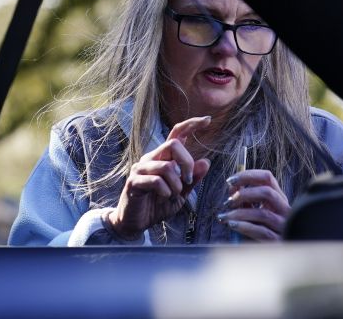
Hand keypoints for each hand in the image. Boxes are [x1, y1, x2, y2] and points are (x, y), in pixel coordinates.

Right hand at [105, 116, 211, 239]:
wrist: (137, 223)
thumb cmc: (158, 206)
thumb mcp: (182, 193)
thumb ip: (193, 179)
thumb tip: (206, 162)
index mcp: (164, 157)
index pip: (177, 133)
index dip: (192, 124)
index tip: (208, 120)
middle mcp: (152, 158)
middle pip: (174, 144)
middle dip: (187, 163)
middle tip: (188, 181)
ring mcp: (141, 168)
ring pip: (167, 166)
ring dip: (177, 185)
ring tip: (173, 195)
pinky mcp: (134, 181)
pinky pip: (156, 181)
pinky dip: (166, 192)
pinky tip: (164, 198)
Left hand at [218, 170, 290, 240]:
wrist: (277, 252)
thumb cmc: (264, 230)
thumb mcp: (255, 211)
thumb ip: (246, 199)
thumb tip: (232, 187)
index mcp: (279, 198)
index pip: (267, 178)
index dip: (247, 175)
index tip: (230, 180)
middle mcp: (284, 209)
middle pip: (267, 192)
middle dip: (244, 193)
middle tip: (228, 201)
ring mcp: (283, 226)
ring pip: (262, 214)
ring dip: (240, 213)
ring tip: (225, 217)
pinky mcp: (279, 241)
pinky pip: (262, 232)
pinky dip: (244, 227)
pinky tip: (232, 225)